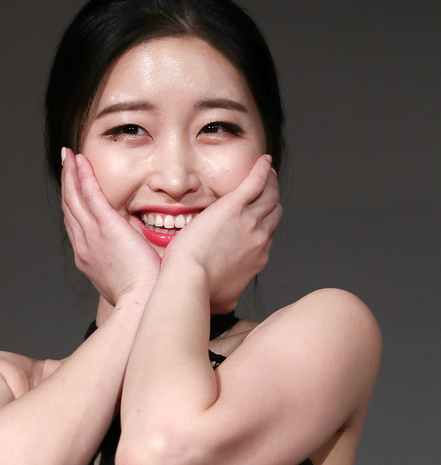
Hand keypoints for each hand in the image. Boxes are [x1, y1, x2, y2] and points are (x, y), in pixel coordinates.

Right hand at [61, 149, 160, 304]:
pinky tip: (80, 160)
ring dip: (71, 174)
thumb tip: (134, 256)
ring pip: (74, 198)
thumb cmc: (142, 297)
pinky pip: (90, 194)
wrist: (141, 304)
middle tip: (66, 164)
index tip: (73, 190)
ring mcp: (92, 235)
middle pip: (70, 209)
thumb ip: (125, 263)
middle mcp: (84, 245)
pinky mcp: (106, 227)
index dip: (73, 205)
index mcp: (88, 258)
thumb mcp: (126, 279)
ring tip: (69, 156)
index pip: (76, 226)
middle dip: (66, 184)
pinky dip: (82, 176)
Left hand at [163, 154, 280, 312]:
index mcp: (257, 257)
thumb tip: (228, 303)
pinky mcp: (234, 206)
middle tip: (267, 187)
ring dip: (271, 182)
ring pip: (270, 195)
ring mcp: (250, 221)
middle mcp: (260, 238)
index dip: (264, 223)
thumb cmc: (200, 292)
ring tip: (267, 171)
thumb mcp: (224, 300)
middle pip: (274, 212)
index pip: (267, 234)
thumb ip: (230, 296)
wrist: (189, 280)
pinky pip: (256, 182)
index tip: (258, 215)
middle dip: (272, 199)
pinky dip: (262, 170)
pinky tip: (263, 161)